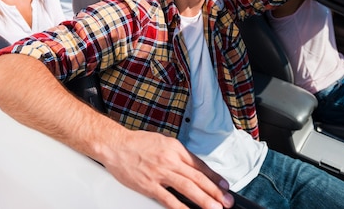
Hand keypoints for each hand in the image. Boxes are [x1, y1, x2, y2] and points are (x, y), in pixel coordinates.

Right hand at [102, 129, 234, 208]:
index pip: (200, 165)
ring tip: (215, 208)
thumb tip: (194, 167)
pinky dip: (181, 207)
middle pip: (197, 178)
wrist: (116, 145)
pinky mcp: (149, 185)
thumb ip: (179, 154)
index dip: (214, 177)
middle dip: (215, 191)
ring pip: (187, 188)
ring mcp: (160, 173)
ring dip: (204, 199)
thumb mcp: (164, 141)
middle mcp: (170, 160)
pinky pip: (168, 199)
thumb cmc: (138, 143)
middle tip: (227, 201)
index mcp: (175, 148)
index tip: (224, 186)